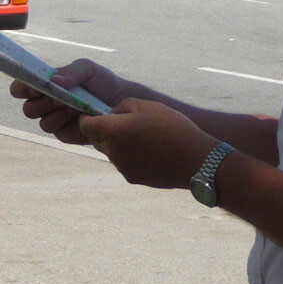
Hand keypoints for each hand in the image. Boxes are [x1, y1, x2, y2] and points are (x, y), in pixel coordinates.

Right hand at [11, 58, 125, 141]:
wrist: (120, 100)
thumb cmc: (100, 81)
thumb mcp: (87, 69)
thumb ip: (70, 72)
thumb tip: (53, 81)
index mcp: (43, 86)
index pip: (19, 88)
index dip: (22, 88)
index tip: (35, 86)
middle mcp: (44, 104)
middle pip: (28, 109)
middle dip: (42, 103)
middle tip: (59, 96)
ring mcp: (53, 120)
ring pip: (41, 122)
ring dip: (56, 113)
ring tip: (74, 104)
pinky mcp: (64, 134)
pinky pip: (56, 131)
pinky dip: (66, 122)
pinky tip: (80, 114)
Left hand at [74, 99, 215, 190]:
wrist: (197, 161)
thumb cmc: (174, 128)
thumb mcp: (148, 106)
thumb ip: (123, 106)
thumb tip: (111, 114)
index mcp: (114, 131)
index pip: (85, 125)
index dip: (88, 117)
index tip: (96, 113)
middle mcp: (114, 151)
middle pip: (96, 139)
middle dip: (103, 130)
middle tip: (124, 123)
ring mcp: (122, 167)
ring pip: (110, 152)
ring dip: (117, 143)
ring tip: (142, 137)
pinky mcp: (132, 178)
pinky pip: (122, 163)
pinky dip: (129, 156)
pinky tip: (149, 151)